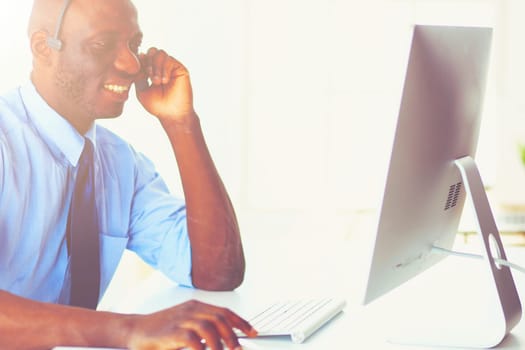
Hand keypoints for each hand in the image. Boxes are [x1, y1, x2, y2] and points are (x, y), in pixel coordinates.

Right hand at [128, 299, 256, 349]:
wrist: (134, 331)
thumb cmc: (160, 331)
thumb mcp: (184, 326)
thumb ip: (203, 330)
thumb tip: (224, 341)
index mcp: (196, 306)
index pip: (224, 311)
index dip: (240, 322)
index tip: (252, 332)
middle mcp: (191, 310)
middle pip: (220, 318)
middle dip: (233, 334)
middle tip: (238, 349)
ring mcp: (182, 319)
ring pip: (210, 327)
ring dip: (221, 343)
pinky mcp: (173, 332)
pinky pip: (194, 340)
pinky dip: (203, 349)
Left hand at [135, 47, 195, 122]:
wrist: (172, 114)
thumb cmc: (157, 106)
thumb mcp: (141, 90)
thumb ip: (138, 75)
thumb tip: (139, 58)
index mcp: (152, 71)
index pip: (144, 56)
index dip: (140, 62)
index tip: (141, 75)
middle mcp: (162, 67)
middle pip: (152, 51)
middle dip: (148, 62)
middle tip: (149, 77)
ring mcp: (171, 67)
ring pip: (160, 53)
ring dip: (156, 66)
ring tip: (157, 81)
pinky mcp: (180, 68)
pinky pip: (169, 59)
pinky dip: (164, 69)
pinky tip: (165, 81)